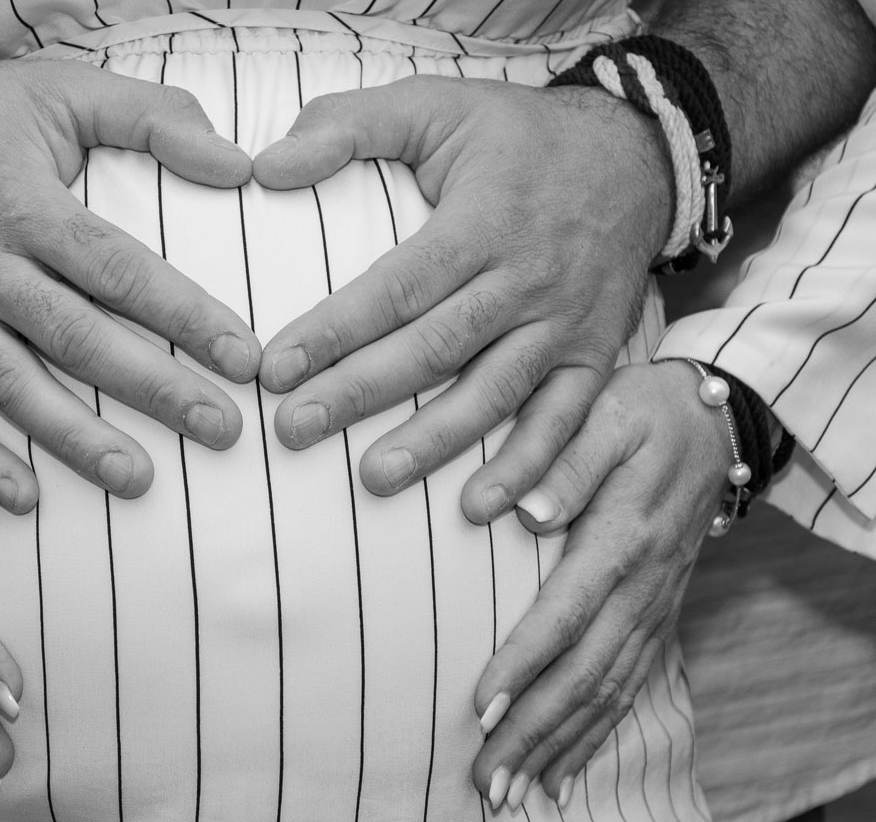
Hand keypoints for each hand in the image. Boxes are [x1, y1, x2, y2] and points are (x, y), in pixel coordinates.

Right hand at [0, 57, 258, 510]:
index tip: (246, 358)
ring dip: (73, 437)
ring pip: (11, 384)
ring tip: (137, 480)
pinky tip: (16, 499)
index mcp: (25, 205)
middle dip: (154, 389)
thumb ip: (153, 118)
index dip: (186, 316)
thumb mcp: (60, 87)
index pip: (120, 270)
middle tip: (222, 431)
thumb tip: (239, 164)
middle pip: (78, 338)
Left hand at [252, 77, 670, 511]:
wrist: (636, 156)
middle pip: (434, 347)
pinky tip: (482, 508)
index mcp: (481, 221)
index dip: (336, 329)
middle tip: (295, 431)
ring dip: (435, 442)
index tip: (274, 367)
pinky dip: (530, 467)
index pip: (397, 286)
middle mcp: (525, 279)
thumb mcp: (433, 104)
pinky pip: (564, 420)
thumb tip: (264, 165)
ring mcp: (564, 324)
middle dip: (360, 393)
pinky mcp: (593, 355)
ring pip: (494, 391)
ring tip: (374, 479)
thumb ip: (348, 126)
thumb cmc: (516, 134)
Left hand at [467, 360, 728, 810]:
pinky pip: (628, 684)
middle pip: (586, 673)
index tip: (481, 708)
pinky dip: (595, 731)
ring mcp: (654, 604)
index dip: (524, 664)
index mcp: (622, 538)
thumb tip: (523, 513)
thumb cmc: (642, 411)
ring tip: (514, 791)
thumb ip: (564, 464)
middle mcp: (642, 584)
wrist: (713, 420)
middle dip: (533, 731)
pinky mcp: (656, 612)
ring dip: (559, 744)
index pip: (566, 614)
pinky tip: (562, 765)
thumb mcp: (603, 416)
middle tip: (487, 779)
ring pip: (608, 690)